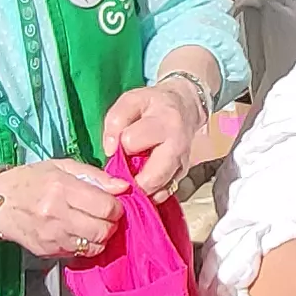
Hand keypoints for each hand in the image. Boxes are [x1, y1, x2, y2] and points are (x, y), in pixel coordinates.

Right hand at [0, 159, 126, 258]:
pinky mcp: (48, 252)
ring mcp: (51, 237)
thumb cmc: (31, 180)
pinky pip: (80, 254)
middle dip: (111, 224)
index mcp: (61, 188)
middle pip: (103, 230)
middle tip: (106, 217)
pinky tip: (79, 234)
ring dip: (101, 237)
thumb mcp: (61, 167)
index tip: (113, 203)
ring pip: (94, 246)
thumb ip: (95, 175)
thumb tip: (123, 187)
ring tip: (94, 225)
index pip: (105, 206)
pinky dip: (86, 246)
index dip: (116, 207)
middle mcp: (56, 215)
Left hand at [99, 76, 211, 199]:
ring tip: (129, 180)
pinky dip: (150, 193)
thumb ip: (115, 122)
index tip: (120, 143)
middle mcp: (177, 146)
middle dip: (132, 181)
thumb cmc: (153, 104)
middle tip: (120, 176)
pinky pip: (165, 193)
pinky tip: (141, 183)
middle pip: (152, 177)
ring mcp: (182, 164)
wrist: (185, 106)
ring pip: (160, 190)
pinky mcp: (182, 175)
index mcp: (163, 122)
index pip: (132, 141)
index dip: (121, 144)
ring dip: (140, 190)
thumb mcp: (130, 101)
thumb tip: (109, 151)